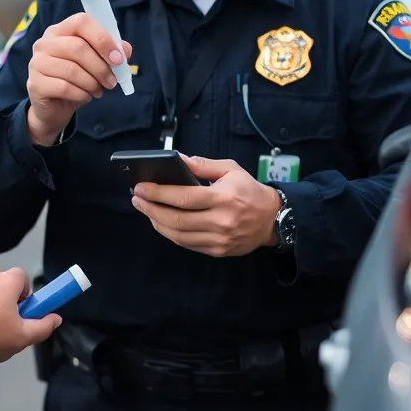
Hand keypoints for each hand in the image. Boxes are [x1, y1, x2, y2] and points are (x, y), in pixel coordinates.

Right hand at [26, 12, 132, 145]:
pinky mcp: (35, 84)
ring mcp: (37, 62)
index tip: (118, 59)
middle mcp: (45, 43)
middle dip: (101, 67)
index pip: (81, 22)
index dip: (102, 39)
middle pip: (77, 47)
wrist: (54, 107)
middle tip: (112, 82)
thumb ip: (111, 53)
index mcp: (60, 30)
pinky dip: (81, 94)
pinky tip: (85, 97)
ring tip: (98, 91)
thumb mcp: (96, 64)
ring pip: (72, 69)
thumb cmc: (76, 80)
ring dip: (92, 83)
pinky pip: (64, 87)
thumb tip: (124, 50)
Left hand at [131, 155, 281, 257]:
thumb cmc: (250, 191)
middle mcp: (220, 221)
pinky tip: (161, 222)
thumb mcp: (230, 170)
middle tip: (137, 198)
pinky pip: (187, 244)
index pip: (184, 197)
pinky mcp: (217, 251)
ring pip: (178, 235)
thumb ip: (202, 165)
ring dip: (156, 222)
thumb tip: (176, 159)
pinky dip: (170, 233)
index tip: (141, 187)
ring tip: (146, 209)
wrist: (273, 219)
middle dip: (151, 208)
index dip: (158, 193)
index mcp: (223, 198)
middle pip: (176, 219)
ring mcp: (218, 239)